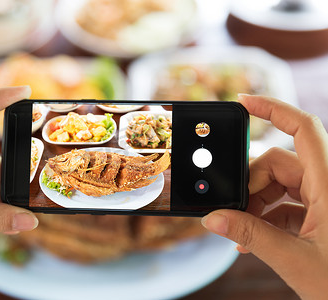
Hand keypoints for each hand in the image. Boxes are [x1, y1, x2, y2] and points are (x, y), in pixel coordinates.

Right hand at [201, 94, 327, 298]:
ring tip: (243, 232)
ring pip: (280, 183)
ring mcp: (324, 200)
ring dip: (256, 203)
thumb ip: (251, 236)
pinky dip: (265, 216)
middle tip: (234, 211)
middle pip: (279, 162)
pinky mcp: (320, 215)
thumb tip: (213, 219)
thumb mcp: (295, 260)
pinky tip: (251, 239)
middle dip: (251, 184)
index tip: (242, 102)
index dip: (273, 108)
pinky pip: (285, 203)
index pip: (304, 129)